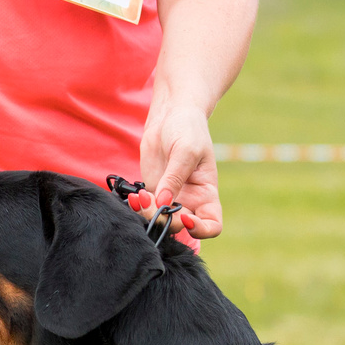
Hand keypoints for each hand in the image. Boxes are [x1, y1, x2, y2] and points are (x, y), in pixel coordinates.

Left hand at [136, 103, 221, 239]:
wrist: (170, 114)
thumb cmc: (187, 129)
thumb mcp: (186, 151)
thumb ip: (174, 178)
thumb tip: (164, 203)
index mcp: (207, 194)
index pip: (212, 225)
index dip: (201, 230)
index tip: (186, 218)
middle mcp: (190, 201)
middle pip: (180, 226)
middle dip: (165, 219)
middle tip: (151, 201)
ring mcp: (170, 197)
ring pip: (160, 220)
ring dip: (148, 214)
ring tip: (139, 196)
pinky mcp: (152, 191)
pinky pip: (145, 208)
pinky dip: (137, 207)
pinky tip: (132, 196)